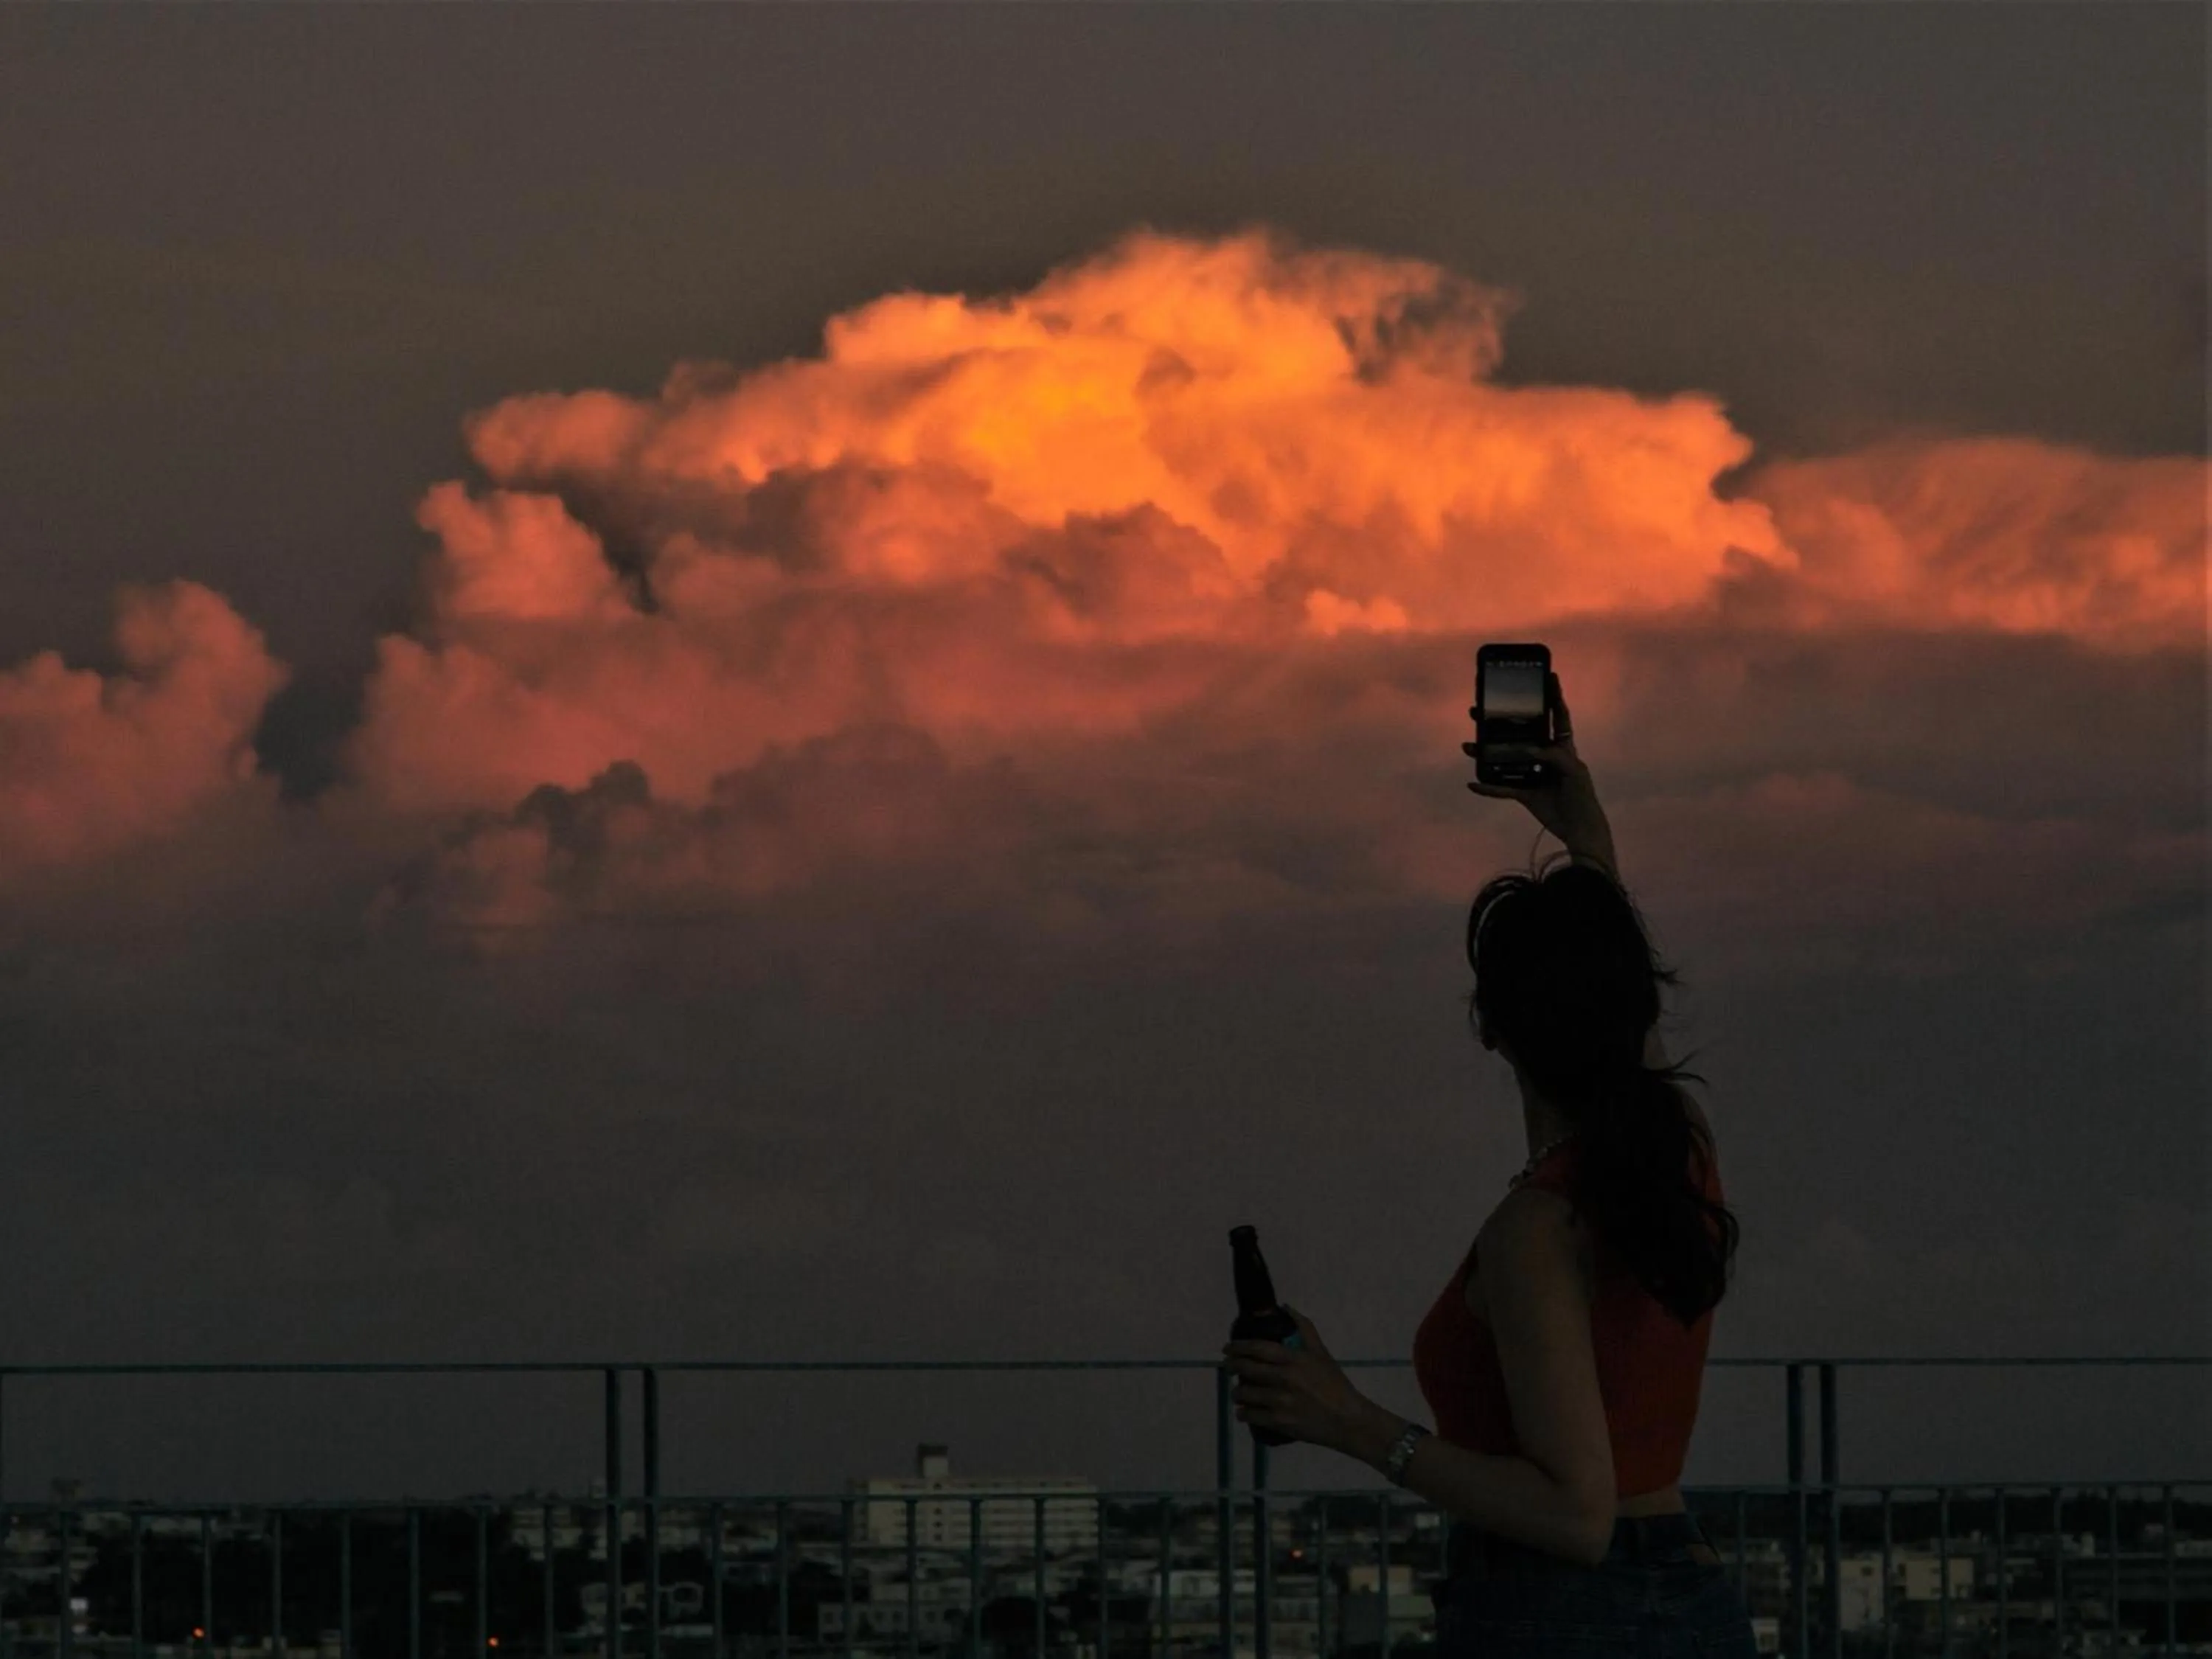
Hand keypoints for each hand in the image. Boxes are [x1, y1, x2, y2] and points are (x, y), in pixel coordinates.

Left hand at [1221, 1307, 1368, 1452]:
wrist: (1347, 1419)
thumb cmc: (1335, 1384)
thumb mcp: (1321, 1353)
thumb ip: (1304, 1328)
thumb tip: (1286, 1307)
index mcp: (1294, 1359)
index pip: (1258, 1348)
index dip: (1238, 1347)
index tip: (1227, 1348)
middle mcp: (1284, 1378)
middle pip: (1247, 1369)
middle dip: (1232, 1366)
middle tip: (1227, 1366)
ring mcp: (1281, 1401)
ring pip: (1246, 1394)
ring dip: (1236, 1392)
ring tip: (1236, 1392)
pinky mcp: (1280, 1422)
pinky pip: (1252, 1415)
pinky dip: (1243, 1413)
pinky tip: (1242, 1411)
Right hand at [1462, 670, 1612, 858]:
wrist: (1580, 828)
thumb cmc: (1582, 796)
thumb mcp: (1574, 772)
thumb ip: (1554, 757)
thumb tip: (1528, 750)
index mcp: (1562, 747)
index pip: (1558, 716)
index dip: (1554, 696)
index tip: (1549, 676)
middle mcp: (1544, 756)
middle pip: (1520, 733)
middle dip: (1501, 721)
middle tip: (1481, 710)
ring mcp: (1532, 774)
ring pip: (1505, 758)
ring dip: (1486, 752)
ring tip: (1467, 745)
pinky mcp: (1524, 794)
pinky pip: (1501, 788)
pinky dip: (1487, 788)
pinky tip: (1472, 784)